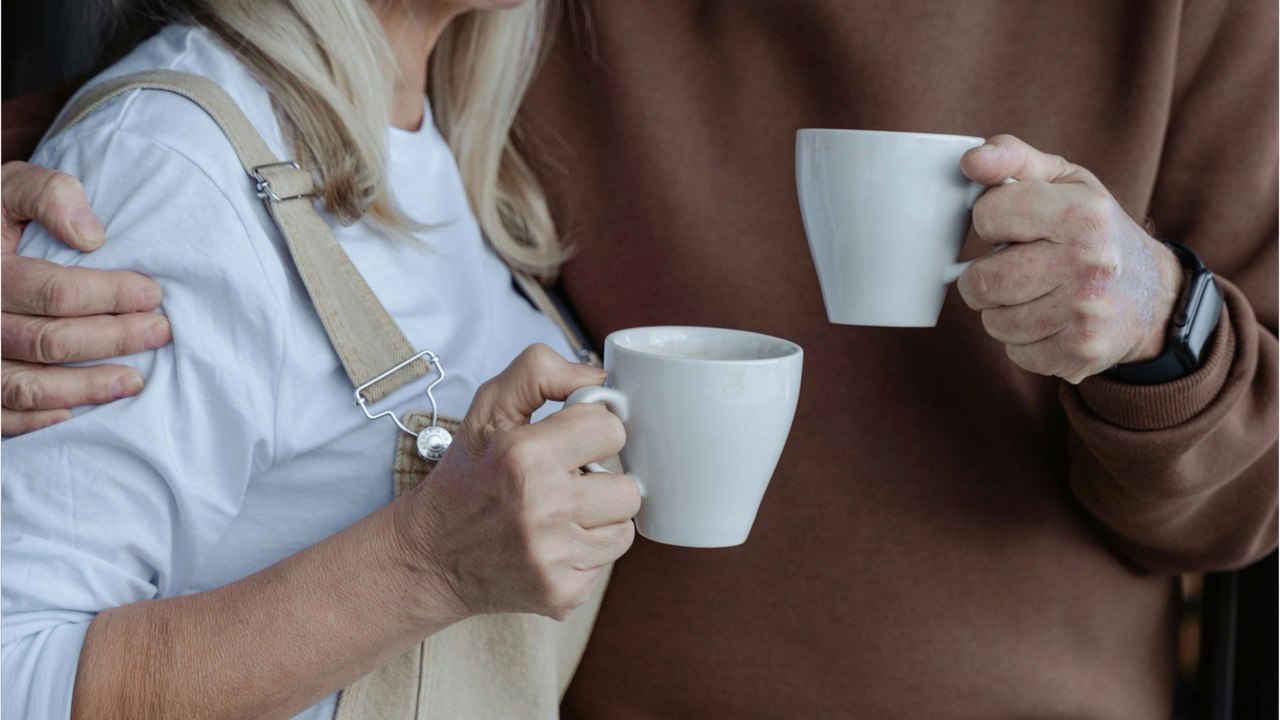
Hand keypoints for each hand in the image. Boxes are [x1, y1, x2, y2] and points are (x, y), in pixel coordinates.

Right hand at [2, 162, 170, 434]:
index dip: (111, 296)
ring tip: (134, 380)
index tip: (154, 295)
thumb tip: (92, 237)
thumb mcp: (8, 188)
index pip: (55, 292)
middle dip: (114, 339)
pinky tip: (74, 413)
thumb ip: (47, 195)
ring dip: (85, 388)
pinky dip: (34, 421)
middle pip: (49, 341)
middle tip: (160, 332)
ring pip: (25, 386)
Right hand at [393, 344, 639, 621]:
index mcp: (524, 455)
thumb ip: (541, 372)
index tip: (571, 441)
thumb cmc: (467, 476)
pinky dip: (585, 553)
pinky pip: (607, 564)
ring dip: (600, 519)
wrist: (430, 557)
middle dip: (603, 481)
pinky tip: (552, 544)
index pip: (611, 429)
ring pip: (625, 528)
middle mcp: (542, 508)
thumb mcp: (488, 408)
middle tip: (568, 482)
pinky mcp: (562, 593)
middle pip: (630, 488)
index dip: (593, 431)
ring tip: (562, 513)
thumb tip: (600, 380)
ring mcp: (553, 557)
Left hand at [957, 135, 1182, 383]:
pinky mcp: (1079, 354)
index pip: (988, 215)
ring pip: (992, 322)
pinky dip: (1023, 339)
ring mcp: (1085, 315)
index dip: (992, 220)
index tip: (1014, 224)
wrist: (1155, 296)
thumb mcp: (1066, 181)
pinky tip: (1050, 320)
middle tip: (1015, 267)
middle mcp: (1088, 264)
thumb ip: (1013, 159)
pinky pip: (1014, 352)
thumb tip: (970, 161)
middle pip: (980, 281)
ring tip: (1036, 293)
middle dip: (985, 274)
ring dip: (1002, 310)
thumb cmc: (1097, 231)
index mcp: (1083, 214)